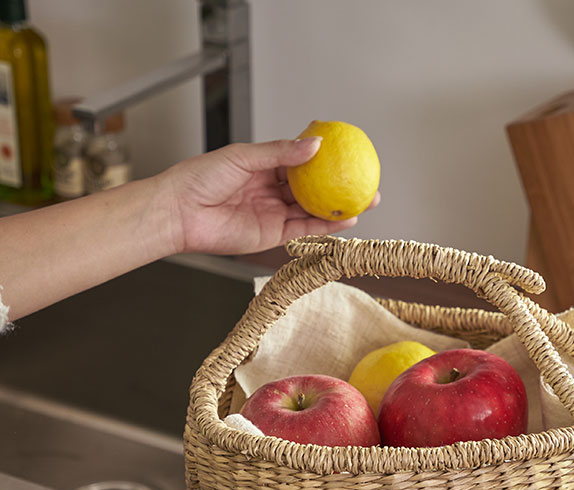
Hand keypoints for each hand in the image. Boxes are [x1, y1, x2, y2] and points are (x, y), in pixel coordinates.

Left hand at [158, 138, 378, 255]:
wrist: (181, 212)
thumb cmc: (200, 178)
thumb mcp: (244, 156)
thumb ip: (281, 153)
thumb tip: (315, 145)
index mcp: (265, 166)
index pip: (302, 161)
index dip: (326, 159)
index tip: (350, 153)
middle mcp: (272, 190)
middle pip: (314, 188)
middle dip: (341, 185)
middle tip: (367, 180)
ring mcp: (274, 213)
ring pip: (314, 210)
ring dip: (340, 207)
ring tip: (365, 201)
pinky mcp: (273, 235)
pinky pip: (305, 229)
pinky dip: (326, 226)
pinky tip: (345, 219)